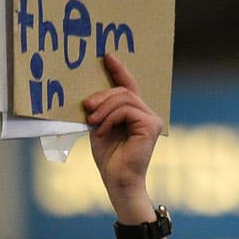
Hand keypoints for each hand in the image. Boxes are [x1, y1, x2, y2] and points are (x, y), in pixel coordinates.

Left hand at [83, 53, 163, 217]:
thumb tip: (90, 95)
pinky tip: (102, 130)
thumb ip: (101, 110)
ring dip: (103, 109)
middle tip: (86, 108)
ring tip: (92, 122)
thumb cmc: (109, 159)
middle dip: (103, 96)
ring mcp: (152, 119)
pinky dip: (110, 118)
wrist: (118, 181)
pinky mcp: (151, 125)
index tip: (107, 56)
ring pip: (124, 99)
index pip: (129, 86)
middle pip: (124, 91)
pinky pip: (126, 110)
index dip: (119, 70)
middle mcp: (148, 114)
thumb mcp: (100, 127)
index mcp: (136, 113)